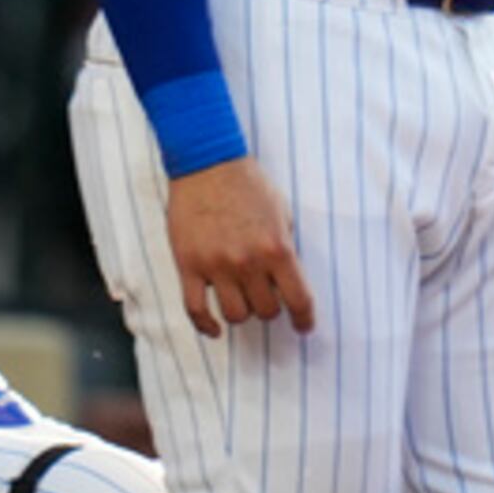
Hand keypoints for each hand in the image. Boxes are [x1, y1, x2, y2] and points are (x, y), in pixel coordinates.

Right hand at [164, 159, 313, 337]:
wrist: (206, 163)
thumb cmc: (248, 184)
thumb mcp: (281, 211)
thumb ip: (285, 246)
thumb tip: (288, 279)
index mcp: (277, 248)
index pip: (298, 299)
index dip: (304, 319)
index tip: (304, 326)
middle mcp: (248, 262)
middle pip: (266, 311)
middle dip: (270, 306)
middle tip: (266, 294)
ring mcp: (216, 266)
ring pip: (235, 315)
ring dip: (243, 311)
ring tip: (242, 298)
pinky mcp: (189, 266)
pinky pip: (196, 310)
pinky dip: (206, 326)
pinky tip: (215, 329)